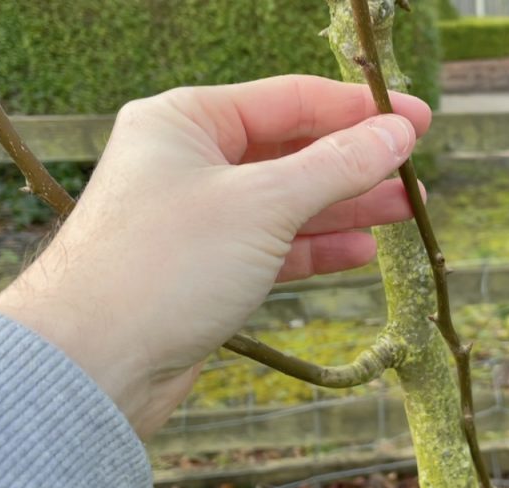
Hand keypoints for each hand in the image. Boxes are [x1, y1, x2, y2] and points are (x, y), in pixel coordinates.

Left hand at [0, 75, 431, 436]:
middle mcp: (189, 163)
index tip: (418, 118)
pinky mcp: (206, 269)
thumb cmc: (162, 266)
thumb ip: (336, 165)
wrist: (91, 367)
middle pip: (292, 151)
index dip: (359, 109)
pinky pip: (274, 246)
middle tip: (417, 172)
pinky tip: (363, 250)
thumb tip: (398, 133)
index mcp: (186, 121)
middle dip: (357, 163)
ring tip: (405, 209)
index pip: (290, 99)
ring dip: (346, 207)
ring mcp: (198, 218)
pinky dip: (317, 247)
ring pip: (288, 202)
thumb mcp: (263, 203)